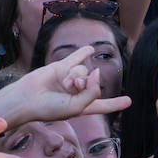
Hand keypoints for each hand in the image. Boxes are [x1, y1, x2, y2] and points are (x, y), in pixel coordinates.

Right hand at [0, 46, 133, 128]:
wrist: (28, 98)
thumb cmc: (50, 108)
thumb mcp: (77, 106)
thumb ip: (92, 91)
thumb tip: (96, 71)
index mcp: (82, 106)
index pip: (103, 105)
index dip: (116, 103)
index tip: (129, 101)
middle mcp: (77, 92)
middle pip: (93, 84)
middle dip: (86, 84)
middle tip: (71, 88)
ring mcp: (69, 78)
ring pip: (84, 71)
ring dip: (76, 76)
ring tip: (64, 83)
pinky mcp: (61, 67)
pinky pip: (76, 57)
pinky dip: (83, 53)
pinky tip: (91, 49)